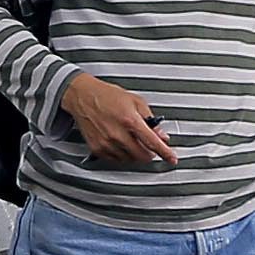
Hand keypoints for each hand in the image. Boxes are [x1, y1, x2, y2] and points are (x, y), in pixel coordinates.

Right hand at [60, 71, 175, 167]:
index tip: (172, 159)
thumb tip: (161, 136)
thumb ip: (151, 120)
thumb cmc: (107, 95)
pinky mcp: (97, 148)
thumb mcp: (135, 101)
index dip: (165, 153)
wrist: (82, 96)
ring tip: (131, 140)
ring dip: (135, 154)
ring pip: (130, 159)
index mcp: (130, 120)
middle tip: (148, 146)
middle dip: (149, 153)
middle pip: (142, 155)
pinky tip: (120, 143)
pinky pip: (116, 159)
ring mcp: (106, 142)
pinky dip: (122, 154)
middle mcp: (118, 134)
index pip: (153, 143)